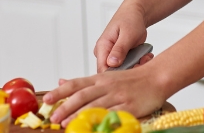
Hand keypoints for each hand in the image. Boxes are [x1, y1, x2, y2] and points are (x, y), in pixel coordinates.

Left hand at [43, 66, 167, 125]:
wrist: (155, 77)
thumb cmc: (131, 79)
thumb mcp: (105, 77)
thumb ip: (84, 82)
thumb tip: (62, 82)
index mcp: (99, 78)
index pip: (75, 84)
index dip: (60, 92)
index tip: (47, 99)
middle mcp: (106, 86)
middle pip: (81, 96)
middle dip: (65, 107)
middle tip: (53, 117)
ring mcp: (117, 96)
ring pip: (94, 106)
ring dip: (78, 115)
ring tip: (65, 124)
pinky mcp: (128, 107)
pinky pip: (112, 115)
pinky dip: (100, 121)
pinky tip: (92, 127)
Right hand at [94, 3, 152, 72]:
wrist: (136, 14)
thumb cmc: (130, 19)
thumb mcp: (127, 34)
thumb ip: (119, 49)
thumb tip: (111, 63)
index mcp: (102, 47)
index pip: (102, 69)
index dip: (116, 75)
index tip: (132, 71)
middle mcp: (105, 54)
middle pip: (114, 73)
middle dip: (130, 70)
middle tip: (143, 61)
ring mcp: (113, 57)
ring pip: (123, 72)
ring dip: (136, 67)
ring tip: (146, 57)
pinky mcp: (122, 58)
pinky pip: (129, 67)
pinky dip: (139, 64)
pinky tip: (145, 56)